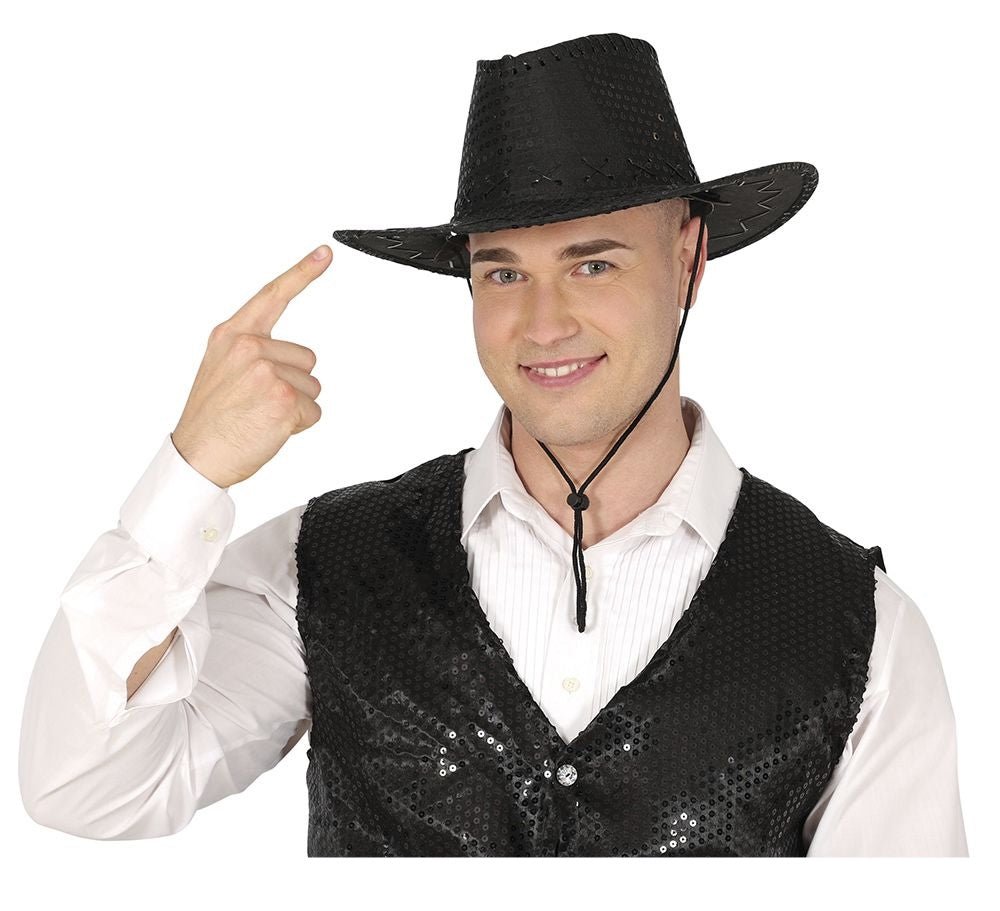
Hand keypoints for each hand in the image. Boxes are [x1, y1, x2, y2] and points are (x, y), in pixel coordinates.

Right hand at [171, 245, 331, 488]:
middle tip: (257, 404)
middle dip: (292, 384)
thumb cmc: (210, 421)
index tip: (325, 253)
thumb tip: (284, 357)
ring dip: (295, 407)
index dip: (302, 272)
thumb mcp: (220, 370)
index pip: (272, 296)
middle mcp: (248, 347)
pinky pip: (313, 412)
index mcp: (231, 335)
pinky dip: (298, 426)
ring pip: (313, 387)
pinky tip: (268, 429)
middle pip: (306, 359)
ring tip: (259, 416)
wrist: (196, 457)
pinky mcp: (283, 396)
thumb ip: (249, 353)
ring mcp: (266, 370)